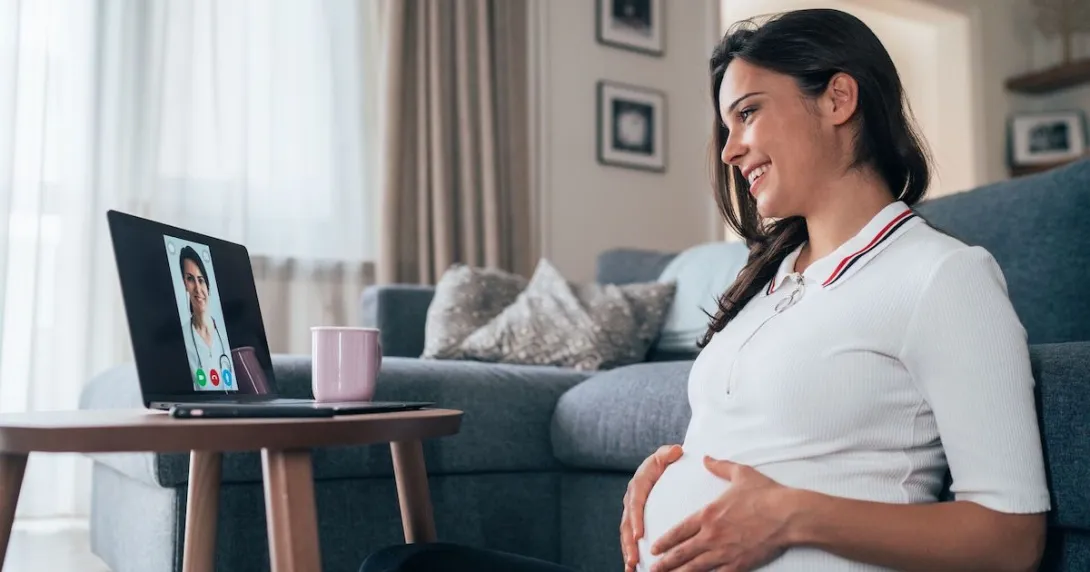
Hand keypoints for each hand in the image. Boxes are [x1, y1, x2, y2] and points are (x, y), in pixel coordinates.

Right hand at [621, 444, 684, 571]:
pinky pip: (632, 538)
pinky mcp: (636, 520)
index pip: (635, 503)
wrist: (662, 465)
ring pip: (626, 534)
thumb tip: (677, 451)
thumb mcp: (666, 454)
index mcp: (638, 485)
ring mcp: (632, 512)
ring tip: (631, 567)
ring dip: (628, 551)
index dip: (635, 519)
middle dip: (629, 543)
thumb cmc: (666, 461)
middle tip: (633, 559)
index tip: (639, 535)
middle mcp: (631, 499)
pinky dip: (632, 552)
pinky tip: (634, 567)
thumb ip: (669, 453)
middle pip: (626, 524)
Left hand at [648, 456, 793, 571]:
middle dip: (665, 562)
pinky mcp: (739, 564)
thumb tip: (706, 458)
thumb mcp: (740, 473)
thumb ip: (719, 467)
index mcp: (708, 514)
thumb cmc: (766, 493)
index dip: (665, 541)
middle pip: (681, 552)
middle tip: (652, 568)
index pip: (679, 531)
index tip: (654, 548)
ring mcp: (724, 552)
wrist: (788, 514)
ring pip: (695, 567)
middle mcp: (711, 535)